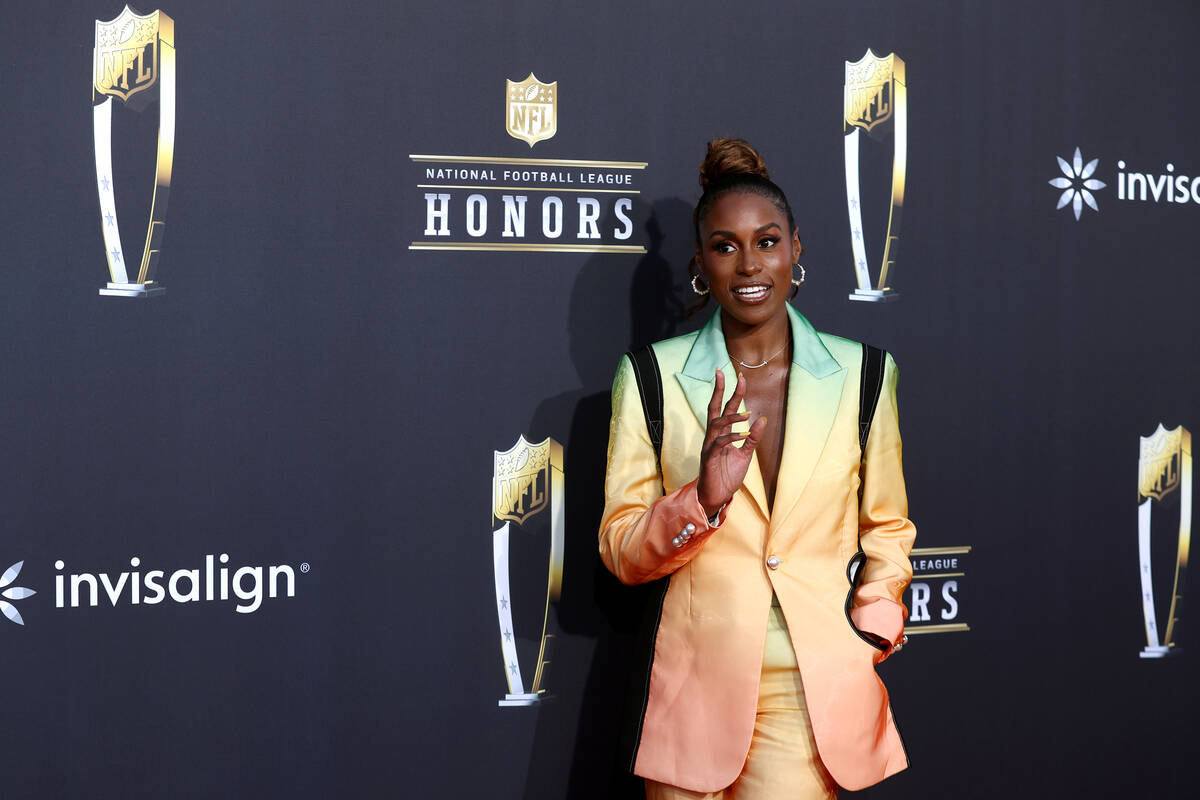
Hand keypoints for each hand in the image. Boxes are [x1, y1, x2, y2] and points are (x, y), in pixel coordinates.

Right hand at [696, 369, 766, 516]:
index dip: (732, 391)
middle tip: (722, 372)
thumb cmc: (728, 475)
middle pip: (714, 408)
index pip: (725, 407)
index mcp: (721, 434)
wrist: (717, 496)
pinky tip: (744, 434)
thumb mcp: (746, 455)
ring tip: (747, 414)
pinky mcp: (709, 457)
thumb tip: (761, 418)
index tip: (739, 375)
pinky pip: (719, 443)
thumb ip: (753, 438)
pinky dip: (732, 437)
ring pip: (716, 423)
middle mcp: (713, 436)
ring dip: (731, 416)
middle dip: (719, 390)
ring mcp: (709, 446)